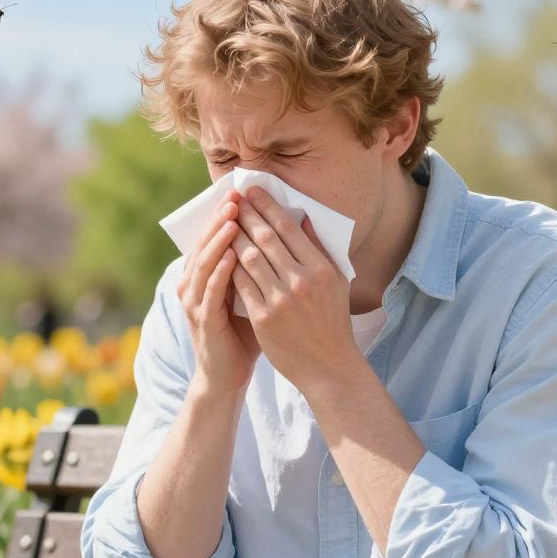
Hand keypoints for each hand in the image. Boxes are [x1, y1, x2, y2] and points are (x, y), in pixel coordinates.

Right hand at [176, 189, 260, 399]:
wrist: (228, 376)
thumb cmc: (244, 335)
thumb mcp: (253, 295)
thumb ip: (261, 268)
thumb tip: (287, 237)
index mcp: (206, 276)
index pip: (214, 237)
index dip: (226, 215)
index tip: (244, 193)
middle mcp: (194, 285)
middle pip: (205, 244)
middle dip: (221, 218)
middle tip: (235, 195)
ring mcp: (195, 302)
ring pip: (204, 262)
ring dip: (218, 238)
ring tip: (232, 216)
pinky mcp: (202, 320)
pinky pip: (210, 290)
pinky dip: (220, 270)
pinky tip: (233, 253)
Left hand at [229, 186, 354, 392]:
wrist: (328, 366)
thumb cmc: (332, 321)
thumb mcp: (336, 282)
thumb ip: (319, 249)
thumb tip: (304, 218)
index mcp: (320, 268)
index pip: (289, 228)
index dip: (267, 206)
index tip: (253, 191)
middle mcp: (301, 280)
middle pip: (266, 238)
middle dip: (246, 215)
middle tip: (232, 199)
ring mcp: (281, 299)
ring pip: (249, 258)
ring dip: (233, 237)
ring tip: (223, 222)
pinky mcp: (263, 317)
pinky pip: (241, 285)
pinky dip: (229, 267)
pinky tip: (220, 254)